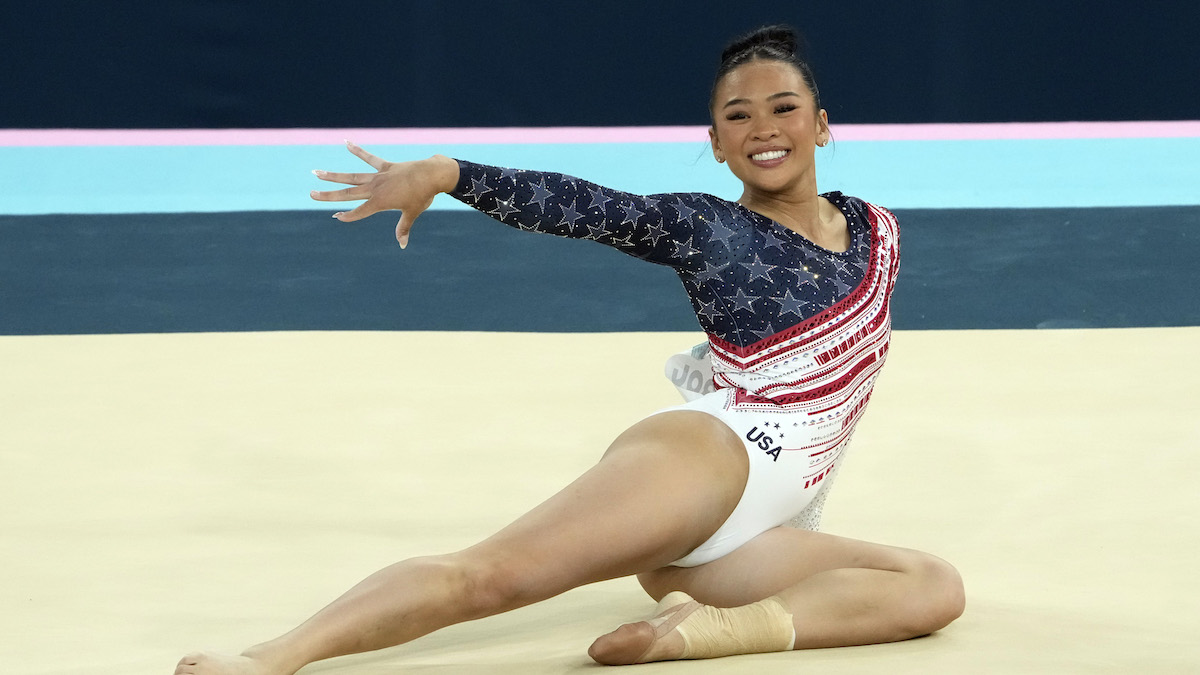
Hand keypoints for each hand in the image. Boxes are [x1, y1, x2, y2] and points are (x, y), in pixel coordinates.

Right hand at [310, 142, 458, 247]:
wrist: (431, 175)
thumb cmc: (423, 196)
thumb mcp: (412, 213)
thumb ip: (403, 228)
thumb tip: (402, 245)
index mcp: (380, 202)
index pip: (360, 211)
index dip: (348, 216)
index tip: (336, 217)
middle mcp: (375, 188)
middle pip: (347, 193)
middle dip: (328, 195)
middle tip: (311, 194)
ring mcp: (379, 176)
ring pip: (352, 176)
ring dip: (334, 175)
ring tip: (317, 172)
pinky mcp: (385, 166)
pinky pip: (369, 158)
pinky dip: (358, 150)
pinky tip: (346, 142)